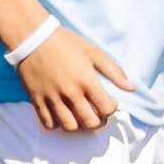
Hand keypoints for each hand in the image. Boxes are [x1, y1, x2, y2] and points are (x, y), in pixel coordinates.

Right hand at [15, 25, 132, 132]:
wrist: (32, 37)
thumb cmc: (65, 42)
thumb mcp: (93, 52)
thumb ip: (114, 72)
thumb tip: (131, 88)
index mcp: (86, 80)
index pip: (106, 109)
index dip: (111, 108)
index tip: (109, 101)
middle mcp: (70, 92)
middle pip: (90, 123)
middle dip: (98, 121)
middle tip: (97, 113)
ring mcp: (52, 98)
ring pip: (69, 127)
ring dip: (79, 126)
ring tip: (81, 117)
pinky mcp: (36, 100)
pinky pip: (48, 124)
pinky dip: (57, 124)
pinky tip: (63, 115)